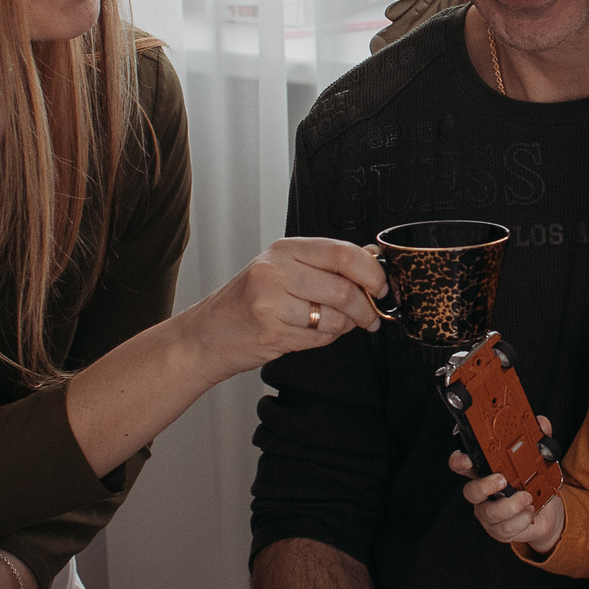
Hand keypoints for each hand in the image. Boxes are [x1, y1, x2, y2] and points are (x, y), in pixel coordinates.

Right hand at [182, 237, 385, 381]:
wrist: (206, 335)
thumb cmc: (245, 301)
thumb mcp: (281, 269)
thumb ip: (324, 263)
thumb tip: (371, 257)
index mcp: (283, 249)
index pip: (341, 253)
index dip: (372, 272)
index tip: (383, 286)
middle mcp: (275, 271)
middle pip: (343, 288)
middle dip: (366, 307)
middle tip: (371, 316)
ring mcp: (271, 302)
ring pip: (334, 317)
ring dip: (347, 326)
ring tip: (338, 324)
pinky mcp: (272, 332)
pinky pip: (319, 338)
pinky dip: (327, 339)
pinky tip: (313, 333)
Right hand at [451, 415, 561, 550]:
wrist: (548, 512)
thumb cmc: (535, 484)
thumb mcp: (540, 459)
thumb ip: (538, 440)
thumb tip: (542, 423)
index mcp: (485, 471)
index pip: (463, 464)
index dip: (460, 460)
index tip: (467, 458)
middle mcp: (483, 493)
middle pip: (470, 491)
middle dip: (484, 486)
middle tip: (502, 480)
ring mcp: (489, 513)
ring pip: (489, 512)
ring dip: (509, 505)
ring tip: (526, 498)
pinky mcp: (500, 530)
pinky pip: (504, 528)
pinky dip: (519, 520)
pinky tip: (530, 513)